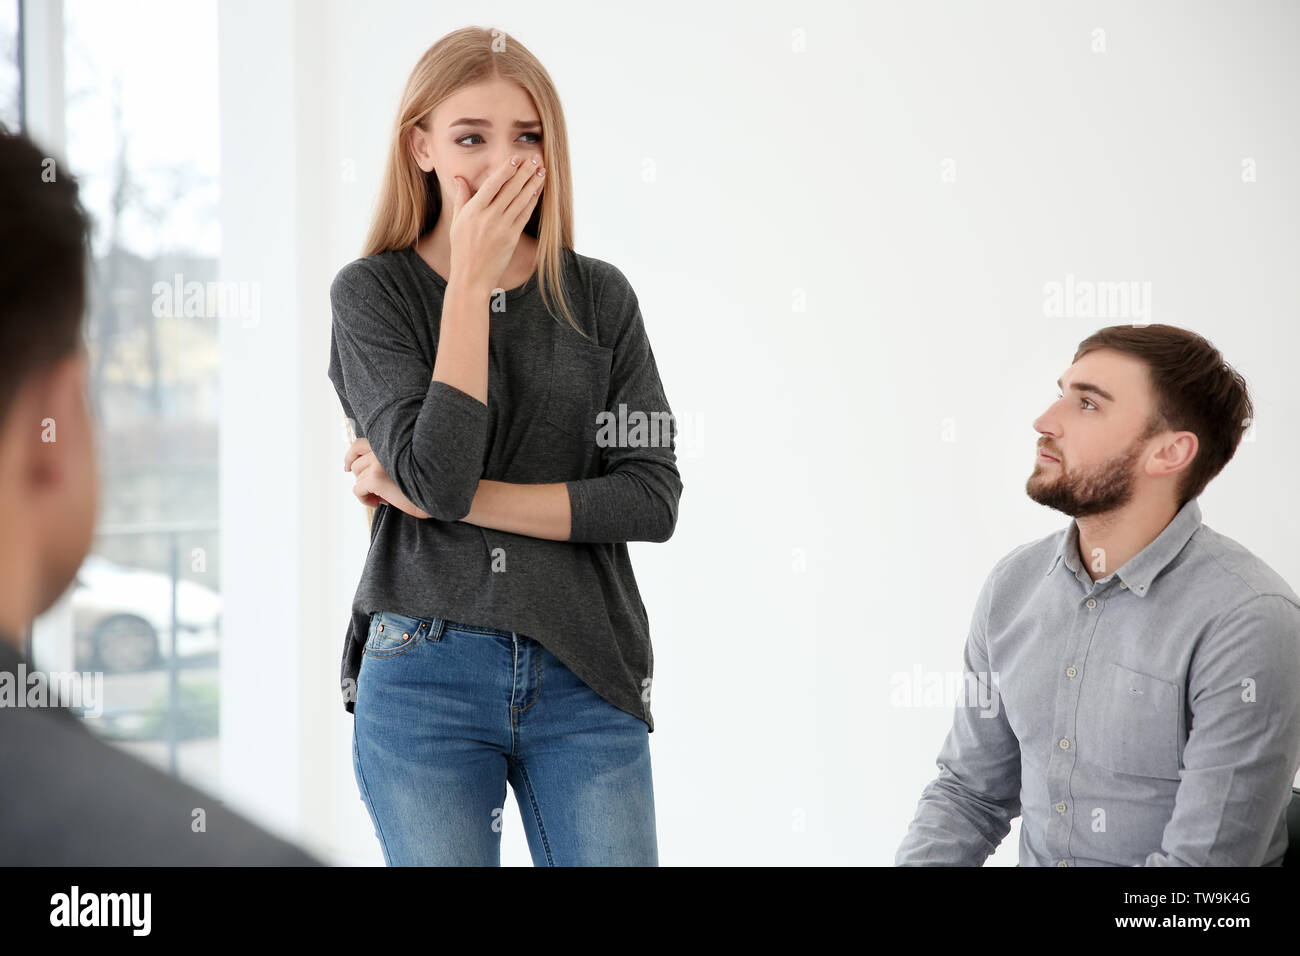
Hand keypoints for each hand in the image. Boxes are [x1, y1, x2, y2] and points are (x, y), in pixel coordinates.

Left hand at [345, 437, 430, 518]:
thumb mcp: (405, 464)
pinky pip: (358, 490)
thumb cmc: (426, 481)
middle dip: (361, 478)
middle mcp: (383, 448)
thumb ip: (387, 460)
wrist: (438, 493)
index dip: (351, 456)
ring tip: (383, 497)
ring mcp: (377, 462)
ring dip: (367, 489)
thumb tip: (363, 470)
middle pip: (356, 464)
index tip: (348, 466)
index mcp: (390, 442)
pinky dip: (365, 499)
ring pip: (357, 478)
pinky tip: (379, 503)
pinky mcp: (375, 478)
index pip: (359, 444)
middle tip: (372, 490)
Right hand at [447, 153, 544, 293]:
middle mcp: (488, 217)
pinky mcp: (512, 238)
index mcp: (473, 211)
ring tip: (541, 171)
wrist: (471, 277)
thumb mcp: (457, 222)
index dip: (506, 170)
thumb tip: (458, 178)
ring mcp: (502, 228)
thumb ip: (461, 198)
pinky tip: (538, 191)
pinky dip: (532, 201)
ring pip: (520, 200)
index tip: (516, 158)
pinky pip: (524, 215)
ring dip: (533, 183)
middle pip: (510, 189)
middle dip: (524, 172)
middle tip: (535, 158)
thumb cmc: (462, 249)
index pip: (492, 184)